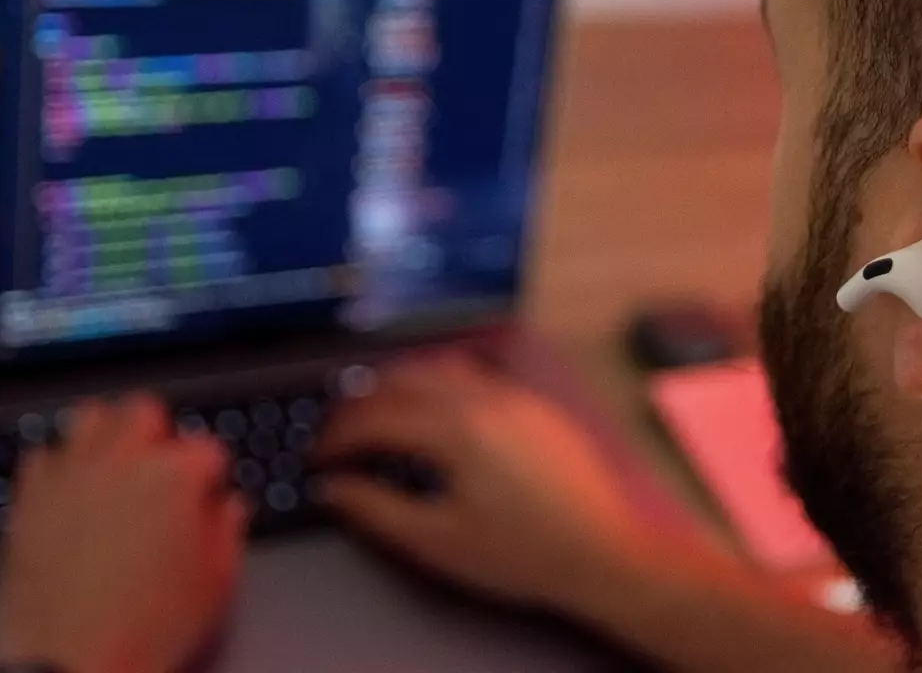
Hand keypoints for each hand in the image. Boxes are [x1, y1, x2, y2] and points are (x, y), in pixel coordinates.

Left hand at [0, 395, 247, 672]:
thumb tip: (229, 508)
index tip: (207, 494)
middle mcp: (122, 462)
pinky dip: (60, 466)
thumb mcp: (216, 585)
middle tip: (162, 470)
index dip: (212, 474)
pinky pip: (43, 455)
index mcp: (176, 477)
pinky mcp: (31, 497)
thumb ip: (228, 532)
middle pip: (145, 410)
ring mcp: (71, 475)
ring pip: (90, 416)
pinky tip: (73, 493)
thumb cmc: (145, 630)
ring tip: (115, 468)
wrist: (72, 664)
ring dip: (107, 435)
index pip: (208, 446)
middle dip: (159, 434)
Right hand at [314, 358, 649, 610]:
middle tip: (336, 433)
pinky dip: (438, 380)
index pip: (376, 418)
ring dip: (399, 382)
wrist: (605, 551)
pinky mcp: (534, 404)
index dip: (336, 438)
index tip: (316, 459)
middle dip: (361, 403)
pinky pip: (473, 372)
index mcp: (456, 429)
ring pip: (440, 366)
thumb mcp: (439, 543)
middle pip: (403, 380)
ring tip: (375, 410)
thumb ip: (378, 510)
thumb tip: (334, 489)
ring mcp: (513, 395)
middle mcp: (483, 398)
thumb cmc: (524, 554)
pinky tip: (433, 406)